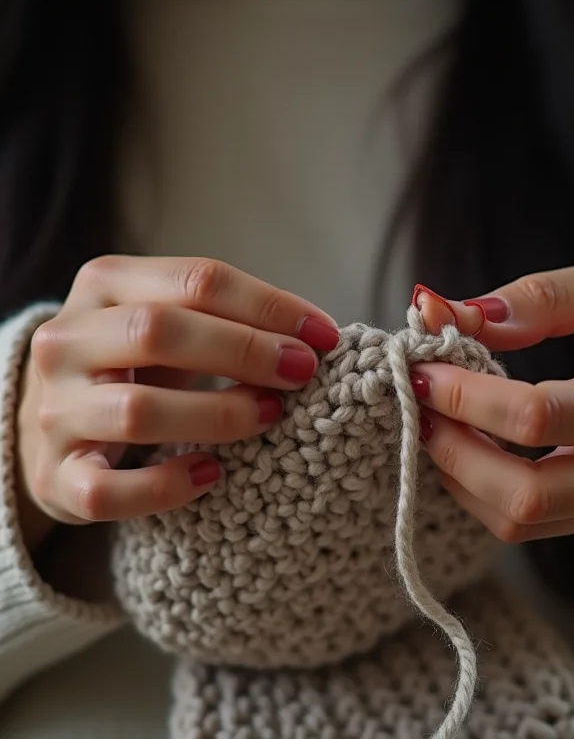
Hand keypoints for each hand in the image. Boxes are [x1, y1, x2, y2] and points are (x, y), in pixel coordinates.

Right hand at [17, 255, 338, 552]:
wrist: (53, 414)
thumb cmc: (135, 363)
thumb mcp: (169, 321)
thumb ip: (226, 318)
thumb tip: (313, 337)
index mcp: (106, 286)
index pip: (197, 281)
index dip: (269, 307)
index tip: (322, 335)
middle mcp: (68, 342)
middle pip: (159, 332)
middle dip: (245, 351)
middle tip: (301, 371)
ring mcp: (54, 411)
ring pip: (138, 411)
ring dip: (218, 414)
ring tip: (269, 415)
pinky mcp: (54, 476)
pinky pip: (108, 490)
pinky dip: (167, 486)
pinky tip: (212, 473)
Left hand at [412, 252, 573, 569]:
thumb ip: (544, 296)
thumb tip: (456, 312)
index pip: (537, 416)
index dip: (465, 393)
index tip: (423, 364)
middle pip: (520, 494)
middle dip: (449, 447)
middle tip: (418, 399)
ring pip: (514, 521)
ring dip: (455, 473)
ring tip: (434, 419)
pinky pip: (524, 526)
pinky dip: (478, 490)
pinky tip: (466, 446)